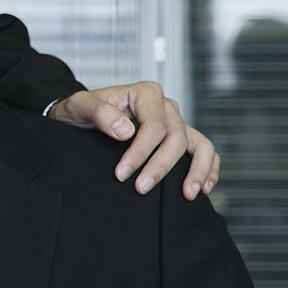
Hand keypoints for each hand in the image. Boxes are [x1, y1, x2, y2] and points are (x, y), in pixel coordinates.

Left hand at [47, 83, 217, 199]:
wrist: (82, 114)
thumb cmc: (82, 109)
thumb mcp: (80, 105)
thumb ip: (99, 113)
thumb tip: (126, 131)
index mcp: (146, 93)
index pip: (154, 126)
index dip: (141, 152)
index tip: (122, 173)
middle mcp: (166, 106)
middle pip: (176, 138)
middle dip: (161, 166)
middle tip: (141, 188)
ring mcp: (176, 121)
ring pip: (199, 144)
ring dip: (197, 170)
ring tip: (188, 194)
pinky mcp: (180, 136)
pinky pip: (203, 150)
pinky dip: (208, 168)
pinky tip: (202, 188)